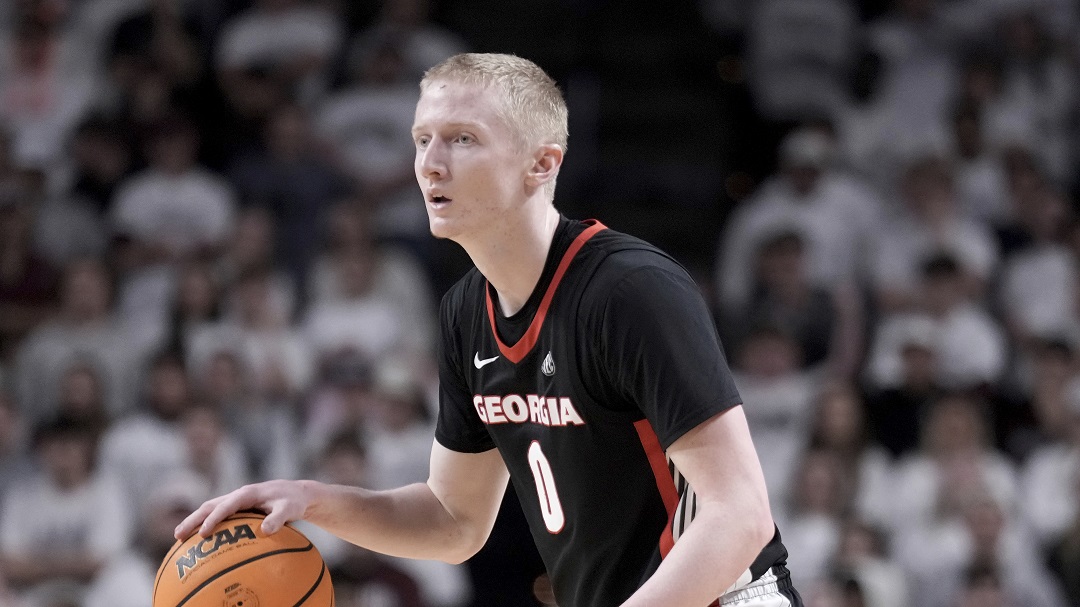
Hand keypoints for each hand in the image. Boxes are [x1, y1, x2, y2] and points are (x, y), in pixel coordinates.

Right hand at [174, 479, 317, 540]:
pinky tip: (197, 539)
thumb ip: (279, 518)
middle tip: (178, 535)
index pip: (226, 506)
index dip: (214, 519)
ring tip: (178, 537)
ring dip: (194, 521)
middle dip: (193, 519)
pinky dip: (205, 524)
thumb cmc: (292, 501)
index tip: (204, 534)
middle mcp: (238, 495)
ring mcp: (235, 500)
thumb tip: (266, 530)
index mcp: (247, 494)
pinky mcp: (237, 507)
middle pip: (210, 506)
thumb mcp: (290, 509)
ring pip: (210, 509)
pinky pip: (217, 515)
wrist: (296, 493)